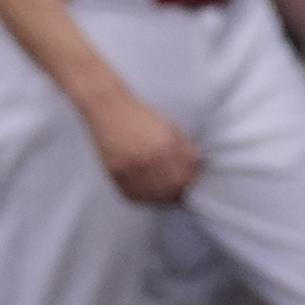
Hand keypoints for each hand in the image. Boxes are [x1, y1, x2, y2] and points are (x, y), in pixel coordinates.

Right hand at [84, 92, 201, 206]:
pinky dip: (145, 197)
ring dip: (163, 195)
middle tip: (180, 185)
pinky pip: (134, 195)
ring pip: (154, 195)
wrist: (108, 108)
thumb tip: (195, 168)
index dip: (191, 178)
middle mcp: (147, 159)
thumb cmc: (140, 115)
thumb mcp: (170, 129)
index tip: (191, 177)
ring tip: (167, 191)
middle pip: (172, 188)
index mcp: (165, 147)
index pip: (186, 175)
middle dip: (179, 188)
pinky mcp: (114, 173)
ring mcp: (129, 168)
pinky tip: (149, 192)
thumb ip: (184, 150)